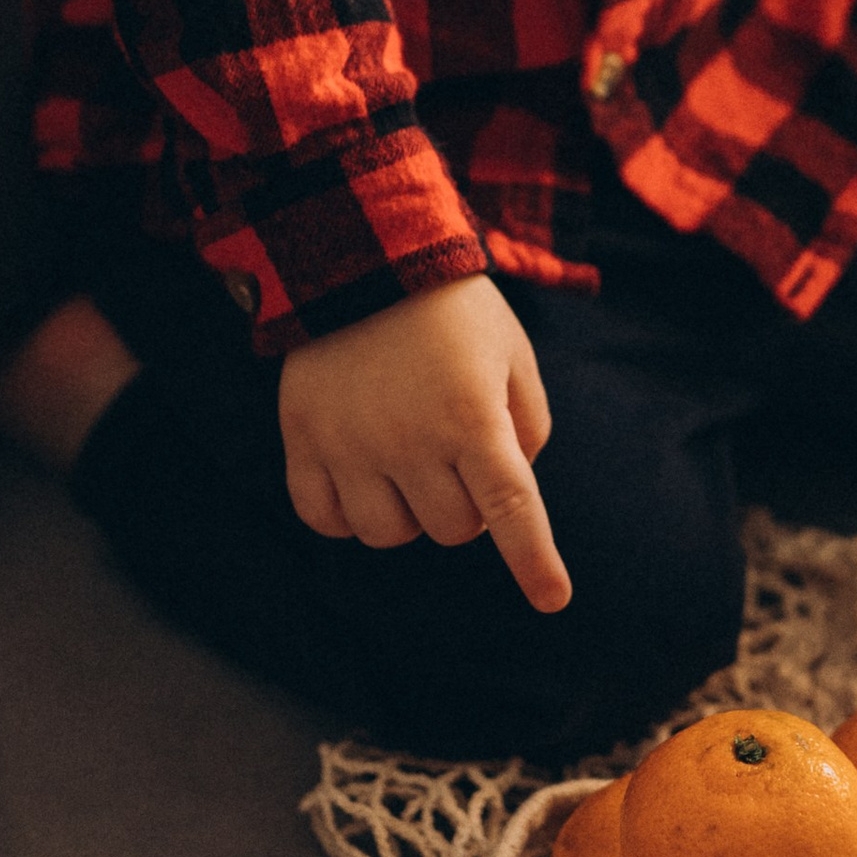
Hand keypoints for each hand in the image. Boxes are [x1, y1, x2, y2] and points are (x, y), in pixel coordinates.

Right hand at [279, 276, 569, 613]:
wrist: (365, 256)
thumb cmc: (454, 311)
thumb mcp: (513, 355)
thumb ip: (527, 428)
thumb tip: (506, 500)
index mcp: (472, 415)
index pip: (511, 506)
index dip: (534, 559)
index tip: (553, 600)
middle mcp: (411, 438)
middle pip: (453, 530)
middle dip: (467, 505)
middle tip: (458, 455)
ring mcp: (351, 443)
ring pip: (390, 534)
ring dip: (409, 512)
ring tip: (409, 460)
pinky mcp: (304, 439)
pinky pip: (325, 520)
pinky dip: (346, 514)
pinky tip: (361, 475)